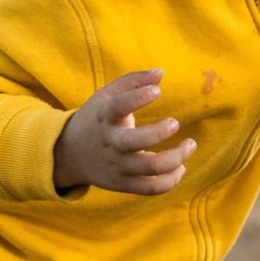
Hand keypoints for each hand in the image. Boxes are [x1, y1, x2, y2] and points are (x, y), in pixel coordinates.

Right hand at [52, 70, 194, 195]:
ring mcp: (117, 166)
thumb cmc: (96, 119)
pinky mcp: (124, 184)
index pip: (117, 107)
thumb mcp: (106, 96)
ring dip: (176, 158)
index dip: (137, 97)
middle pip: (133, 143)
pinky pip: (151, 188)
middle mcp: (111, 143)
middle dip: (159, 133)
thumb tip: (160, 72)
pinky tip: (181, 167)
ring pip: (149, 168)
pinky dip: (171, 180)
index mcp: (104, 118)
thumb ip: (132, 81)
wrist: (69, 154)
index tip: (157, 90)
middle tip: (175, 122)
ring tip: (190, 144)